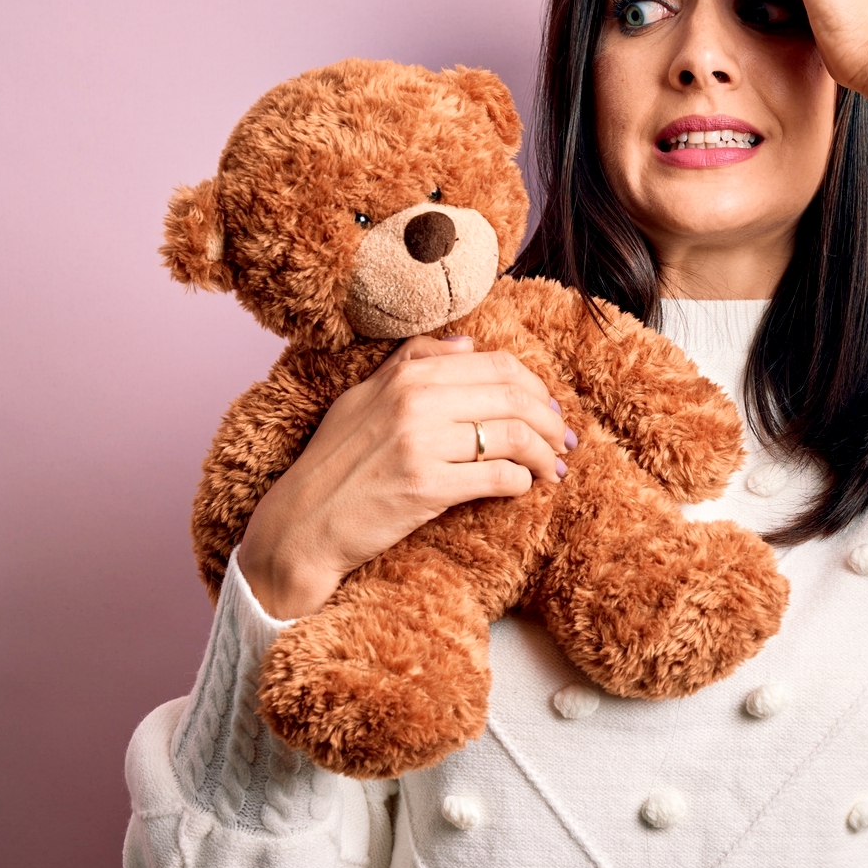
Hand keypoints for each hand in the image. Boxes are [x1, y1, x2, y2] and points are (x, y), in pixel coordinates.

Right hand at [236, 336, 573, 618]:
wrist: (302, 524)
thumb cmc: (333, 463)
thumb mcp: (362, 398)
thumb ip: (413, 361)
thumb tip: (469, 343)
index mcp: (407, 374)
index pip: (498, 365)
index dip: (536, 387)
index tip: (550, 409)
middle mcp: (416, 400)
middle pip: (514, 398)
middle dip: (552, 421)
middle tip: (565, 442)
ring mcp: (422, 443)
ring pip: (514, 436)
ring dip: (546, 455)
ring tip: (555, 470)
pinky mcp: (427, 487)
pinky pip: (498, 477)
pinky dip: (522, 482)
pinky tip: (524, 488)